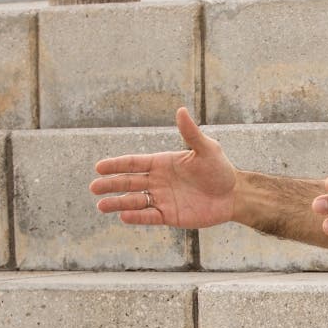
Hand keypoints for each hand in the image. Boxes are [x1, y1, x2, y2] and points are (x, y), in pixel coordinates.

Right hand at [89, 107, 236, 228]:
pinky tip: (123, 216)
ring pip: (134, 202)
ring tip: (100, 206)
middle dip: (111, 185)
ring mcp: (162, 199)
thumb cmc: (220, 169)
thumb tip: (181, 110)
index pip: (134, 163)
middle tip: (94, 187)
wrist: (233, 195)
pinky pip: (149, 217)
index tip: (99, 167)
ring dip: (118, 204)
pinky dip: (136, 217)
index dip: (117, 165)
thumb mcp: (206, 149)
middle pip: (129, 183)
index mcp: (162, 163)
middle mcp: (158, 181)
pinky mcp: (169, 216)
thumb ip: (190, 134)